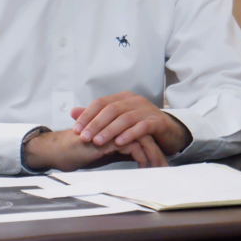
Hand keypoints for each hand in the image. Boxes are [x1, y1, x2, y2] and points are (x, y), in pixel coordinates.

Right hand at [23, 130, 166, 171]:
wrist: (58, 151)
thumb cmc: (76, 152)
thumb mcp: (100, 151)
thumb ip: (115, 149)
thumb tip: (132, 156)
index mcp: (115, 126)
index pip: (140, 131)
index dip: (151, 146)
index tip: (159, 162)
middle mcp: (116, 125)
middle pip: (145, 134)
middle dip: (156, 152)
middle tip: (165, 167)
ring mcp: (113, 130)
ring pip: (142, 139)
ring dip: (153, 155)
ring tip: (159, 170)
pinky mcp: (109, 139)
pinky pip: (133, 147)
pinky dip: (142, 158)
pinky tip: (145, 168)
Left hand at [71, 92, 192, 155]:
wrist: (168, 132)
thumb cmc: (139, 126)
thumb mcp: (116, 120)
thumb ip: (96, 116)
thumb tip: (72, 112)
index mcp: (122, 97)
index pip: (100, 103)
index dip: (87, 115)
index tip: (76, 129)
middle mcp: (134, 100)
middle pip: (111, 109)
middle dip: (96, 124)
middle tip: (84, 137)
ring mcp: (147, 110)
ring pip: (125, 118)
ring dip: (109, 130)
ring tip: (98, 141)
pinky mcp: (157, 121)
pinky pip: (142, 127)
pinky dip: (129, 134)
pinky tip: (119, 143)